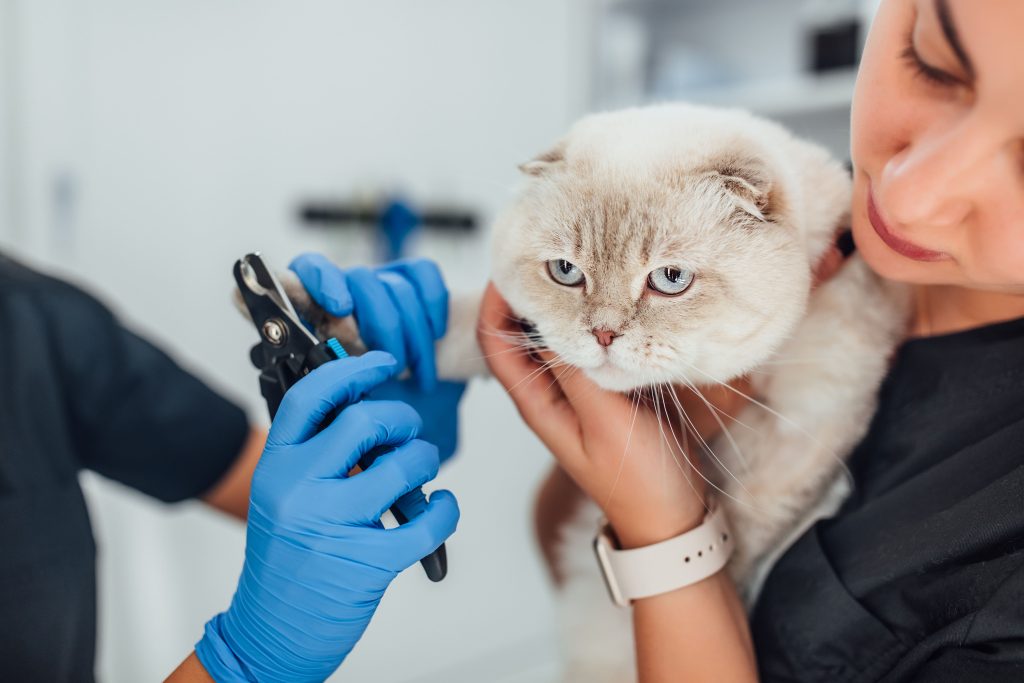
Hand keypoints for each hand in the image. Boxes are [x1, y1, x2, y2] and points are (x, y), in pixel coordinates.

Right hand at [195, 352, 458, 682]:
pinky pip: (427, 521)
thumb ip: (315, 453)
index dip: (352, 371)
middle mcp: (298, 490)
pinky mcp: (367, 563)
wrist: (269, 632)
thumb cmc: (285, 560)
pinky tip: (439, 508)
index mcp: (275, 466)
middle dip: (400, 420)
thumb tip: (365, 407)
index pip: (311, 398)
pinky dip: (445, 510)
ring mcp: (332, 526)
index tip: (383, 361)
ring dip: (423, 462)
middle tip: (405, 435)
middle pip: (364, 422)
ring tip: (417, 475)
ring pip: (402, 466)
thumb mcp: (283, 495)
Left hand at [289, 253, 449, 390]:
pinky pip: (424, 272)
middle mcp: (349, 285)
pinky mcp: (415, 274)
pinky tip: (436, 333)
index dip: (322, 281)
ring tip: (420, 371)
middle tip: (395, 365)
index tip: (341, 307)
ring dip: (415, 336)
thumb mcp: (348, 379)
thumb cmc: (374, 384)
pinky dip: (433, 306)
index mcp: (321, 306)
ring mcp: (382, 276)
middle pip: (362, 280)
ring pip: (399, 287)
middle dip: (384, 326)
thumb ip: (335, 357)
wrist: (418, 382)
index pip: (310, 268)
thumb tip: (336, 343)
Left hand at [477, 283, 705, 548]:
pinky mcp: (603, 390)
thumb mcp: (605, 420)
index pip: (495, 340)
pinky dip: (591, 323)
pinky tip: (612, 303)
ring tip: (586, 269)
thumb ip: (576, 372)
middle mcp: (548, 392)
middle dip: (529, 292)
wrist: (672, 516)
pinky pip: (586, 347)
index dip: (497, 299)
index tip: (517, 262)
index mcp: (536, 402)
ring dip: (562, 305)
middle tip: (555, 253)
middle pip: (519, 331)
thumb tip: (551, 320)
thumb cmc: (638, 478)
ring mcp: (576, 390)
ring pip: (555, 336)